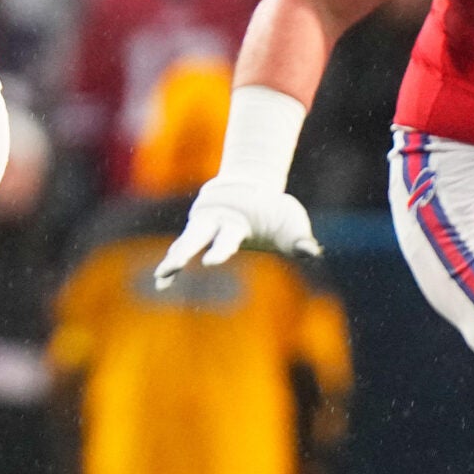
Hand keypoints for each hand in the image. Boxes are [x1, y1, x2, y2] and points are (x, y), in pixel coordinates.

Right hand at [154, 180, 320, 287]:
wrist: (251, 187)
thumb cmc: (275, 210)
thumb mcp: (290, 222)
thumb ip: (299, 239)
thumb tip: (312, 252)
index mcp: (236, 221)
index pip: (227, 238)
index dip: (220, 250)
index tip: (210, 263)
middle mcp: (214, 222)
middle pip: (194, 238)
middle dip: (183, 252)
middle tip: (173, 266)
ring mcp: (202, 227)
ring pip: (183, 244)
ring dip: (172, 261)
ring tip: (161, 281)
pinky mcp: (197, 234)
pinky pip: (180, 250)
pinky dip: (172, 267)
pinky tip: (162, 286)